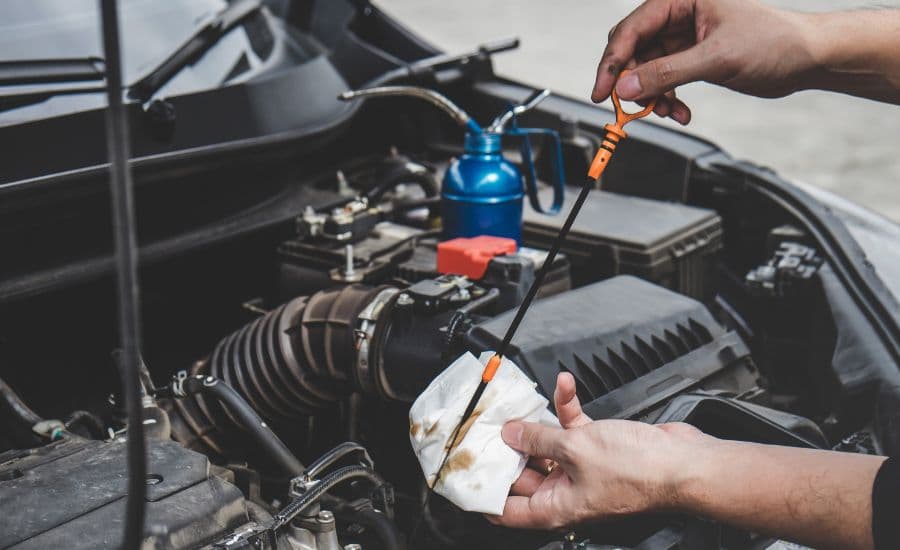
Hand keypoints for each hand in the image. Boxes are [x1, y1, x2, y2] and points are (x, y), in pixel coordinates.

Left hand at [489, 372, 712, 528]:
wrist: (683, 462)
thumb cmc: (639, 472)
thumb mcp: (575, 449)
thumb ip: (538, 439)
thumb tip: (511, 434)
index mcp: (556, 507)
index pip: (507, 510)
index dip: (484, 495)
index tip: (465, 476)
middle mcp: (566, 491)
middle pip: (523, 472)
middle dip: (507, 448)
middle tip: (488, 426)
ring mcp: (582, 469)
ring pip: (547, 446)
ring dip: (537, 423)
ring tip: (520, 403)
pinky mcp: (599, 448)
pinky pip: (573, 428)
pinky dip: (567, 408)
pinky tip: (565, 387)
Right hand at [591, 0, 818, 123]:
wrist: (807, 58)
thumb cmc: (775, 42)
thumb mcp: (717, 58)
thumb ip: (668, 73)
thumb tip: (627, 88)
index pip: (631, 29)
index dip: (613, 62)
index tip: (602, 92)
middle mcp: (679, 15)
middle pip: (633, 50)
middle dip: (631, 82)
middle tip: (630, 108)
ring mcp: (684, 38)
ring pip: (646, 69)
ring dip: (652, 96)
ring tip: (668, 111)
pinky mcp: (692, 58)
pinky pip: (664, 81)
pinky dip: (668, 99)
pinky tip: (681, 111)